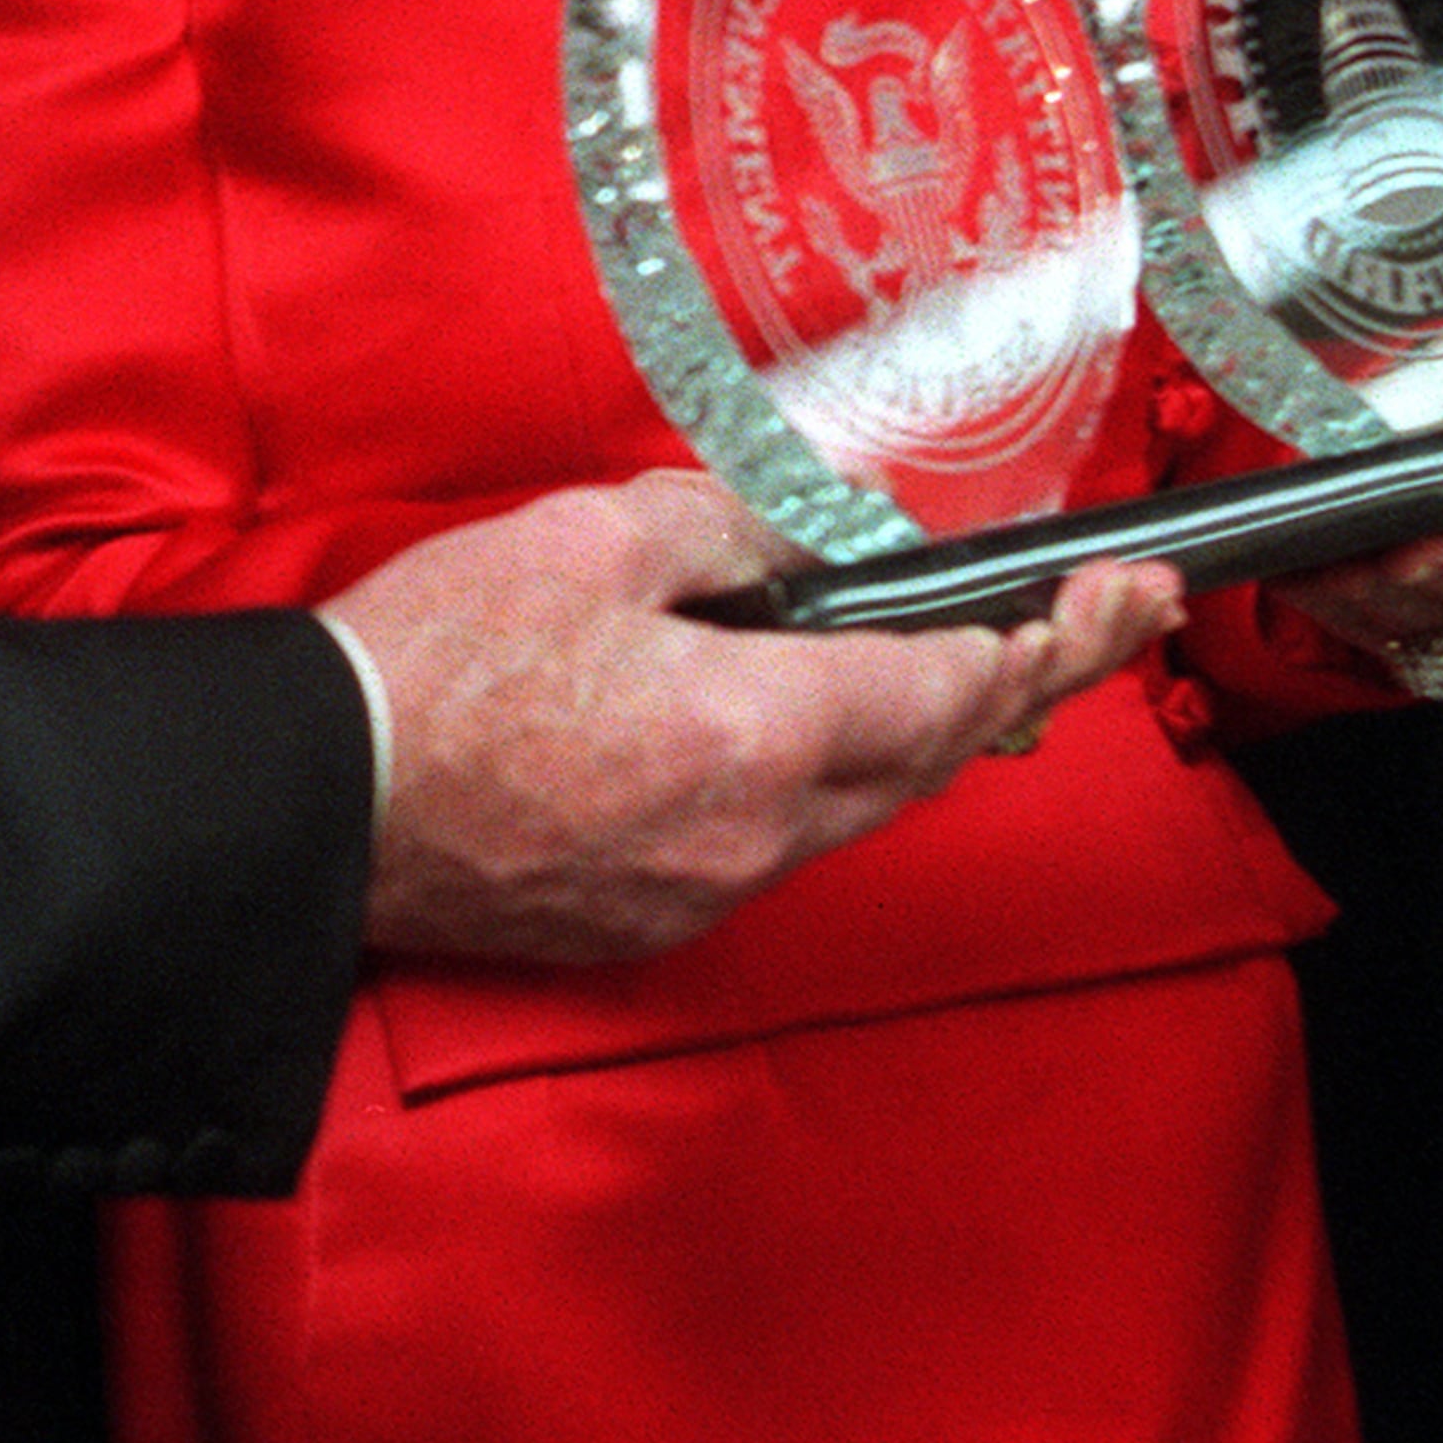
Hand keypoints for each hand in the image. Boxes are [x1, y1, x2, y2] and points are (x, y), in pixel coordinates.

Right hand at [324, 468, 1181, 964]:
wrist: (325, 804)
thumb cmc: (432, 666)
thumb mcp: (581, 539)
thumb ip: (721, 523)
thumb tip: (804, 528)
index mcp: (750, 729)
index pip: (945, 689)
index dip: (1045, 641)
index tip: (1117, 601)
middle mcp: (753, 833)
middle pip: (929, 763)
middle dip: (1024, 687)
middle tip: (1098, 626)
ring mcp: (707, 889)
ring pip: (858, 810)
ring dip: (921, 736)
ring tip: (973, 666)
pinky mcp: (654, 919)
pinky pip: (777, 845)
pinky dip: (823, 780)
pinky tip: (806, 725)